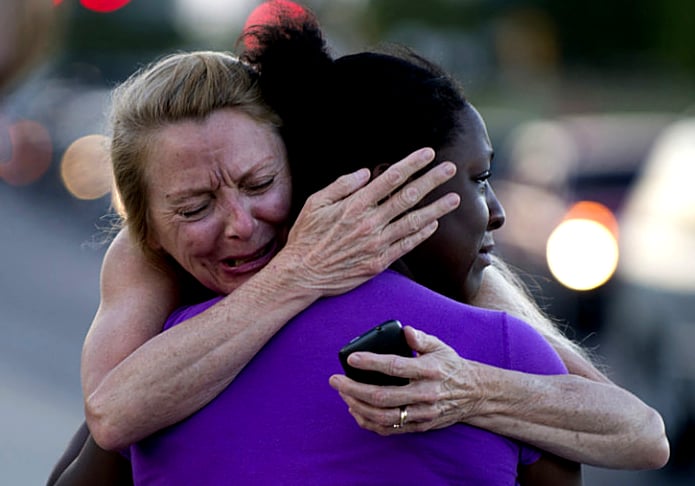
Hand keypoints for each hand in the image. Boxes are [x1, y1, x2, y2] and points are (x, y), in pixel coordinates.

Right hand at [280, 148, 459, 295]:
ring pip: (413, 222)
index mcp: (355, 204)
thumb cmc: (306, 237)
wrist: (302, 275)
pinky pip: (406, 245)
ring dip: (436, 208)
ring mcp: (376, 244)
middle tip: (450, 168)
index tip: (428, 154)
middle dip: (432, 180)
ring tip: (454, 198)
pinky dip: (421, 234)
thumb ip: (342, 185)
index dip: (412, 164)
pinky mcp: (378, 262)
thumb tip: (365, 173)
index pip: (390, 178)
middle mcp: (369, 222)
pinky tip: (433, 224)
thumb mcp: (316, 203)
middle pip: (408, 196)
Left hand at [329, 326, 485, 434]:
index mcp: (428, 371)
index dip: (371, 363)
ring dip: (357, 406)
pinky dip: (368, 423)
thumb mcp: (440, 346)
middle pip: (382, 396)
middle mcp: (424, 395)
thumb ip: (420, 338)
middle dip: (354, 388)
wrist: (474, 394)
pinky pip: (389, 429)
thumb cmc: (450, 366)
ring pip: (383, 416)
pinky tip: (355, 410)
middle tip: (335, 380)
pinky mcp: (419, 426)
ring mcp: (422, 414)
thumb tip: (405, 331)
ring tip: (343, 394)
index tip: (351, 358)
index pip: (395, 367)